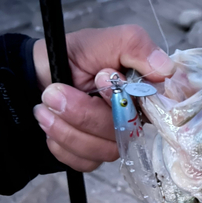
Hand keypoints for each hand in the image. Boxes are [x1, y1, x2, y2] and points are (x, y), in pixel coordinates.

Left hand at [33, 25, 174, 171]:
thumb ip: (136, 46)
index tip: (101, 77)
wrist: (34, 75)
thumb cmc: (72, 57)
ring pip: (105, 151)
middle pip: (125, 132)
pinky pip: (86, 162)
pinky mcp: (95, 157)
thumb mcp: (102, 40)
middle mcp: (135, 120)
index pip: (159, 110)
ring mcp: (115, 141)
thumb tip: (166, 70)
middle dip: (85, 112)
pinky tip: (51, 122)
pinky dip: (62, 143)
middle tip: (54, 92)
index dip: (128, 100)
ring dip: (68, 129)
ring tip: (46, 103)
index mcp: (144, 92)